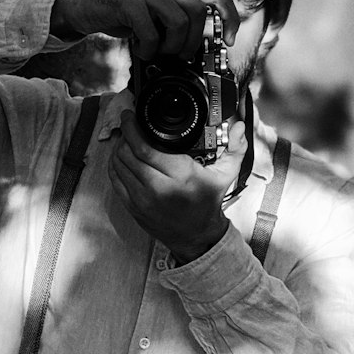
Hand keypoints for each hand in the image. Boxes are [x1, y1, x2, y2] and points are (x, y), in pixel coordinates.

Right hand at [51, 0, 238, 60]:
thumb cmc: (124, 15)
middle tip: (179, 54)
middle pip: (199, 12)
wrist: (85, 8)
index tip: (229, 39)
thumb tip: (203, 47)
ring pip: (180, 22)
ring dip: (171, 46)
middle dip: (193, 42)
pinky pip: (152, 31)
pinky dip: (148, 48)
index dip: (229, 17)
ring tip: (157, 50)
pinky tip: (139, 48)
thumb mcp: (156, 16)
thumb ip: (178, 21)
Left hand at [108, 111, 246, 261]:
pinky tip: (120, 157)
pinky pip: (115, 181)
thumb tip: (239, 126)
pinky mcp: (133, 208)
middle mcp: (159, 188)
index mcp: (181, 176)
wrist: (197, 236)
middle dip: (124, 135)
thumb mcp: (225, 175)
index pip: (146, 148)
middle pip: (128, 154)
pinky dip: (114, 166)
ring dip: (118, 149)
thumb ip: (234, 148)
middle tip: (127, 124)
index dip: (132, 129)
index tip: (130, 116)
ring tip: (124, 138)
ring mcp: (143, 200)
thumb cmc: (208, 202)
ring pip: (118, 166)